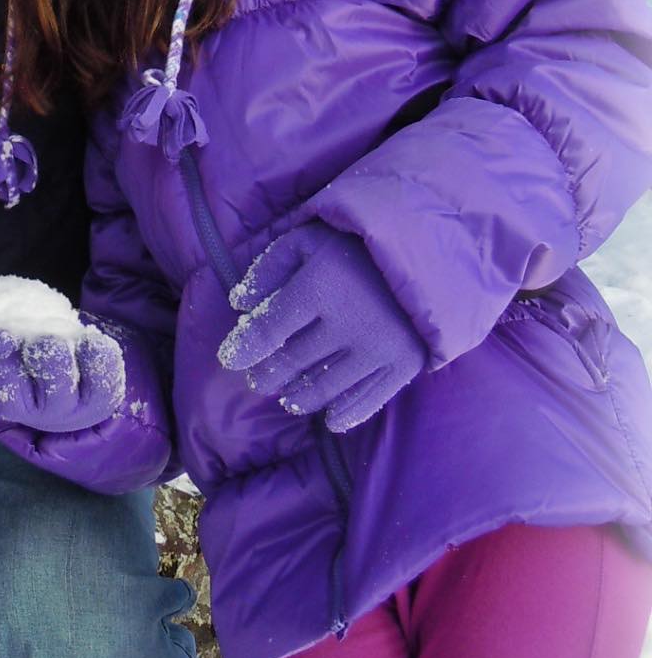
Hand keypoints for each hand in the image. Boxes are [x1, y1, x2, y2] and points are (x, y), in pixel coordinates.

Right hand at [0, 266, 125, 432]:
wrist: (84, 389)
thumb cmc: (27, 354)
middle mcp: (26, 404)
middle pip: (8, 386)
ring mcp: (65, 403)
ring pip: (54, 383)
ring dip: (48, 358)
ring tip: (47, 341)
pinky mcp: (100, 396)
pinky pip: (100, 376)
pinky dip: (94, 356)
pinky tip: (90, 339)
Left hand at [218, 222, 424, 431]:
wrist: (428, 247)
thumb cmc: (356, 242)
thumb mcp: (306, 239)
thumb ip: (269, 268)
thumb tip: (237, 304)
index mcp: (318, 286)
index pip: (268, 331)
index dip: (243, 350)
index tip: (229, 360)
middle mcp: (348, 322)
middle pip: (293, 361)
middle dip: (269, 375)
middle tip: (259, 381)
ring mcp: (379, 347)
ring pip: (325, 386)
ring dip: (300, 397)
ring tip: (288, 398)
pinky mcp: (405, 363)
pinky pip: (369, 399)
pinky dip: (346, 414)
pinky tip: (330, 419)